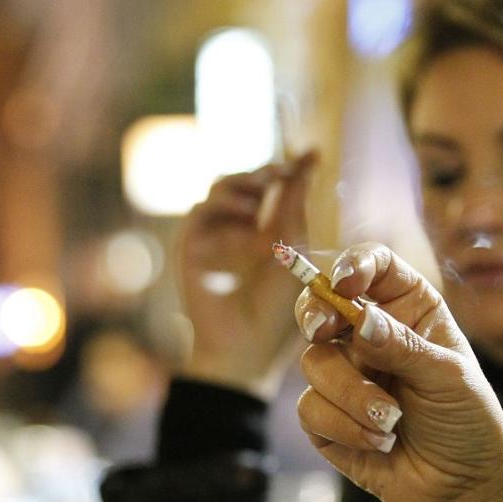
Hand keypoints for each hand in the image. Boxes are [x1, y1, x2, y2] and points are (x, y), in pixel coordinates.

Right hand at [179, 151, 318, 398]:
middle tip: (281, 172)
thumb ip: (295, 203)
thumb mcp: (293, 246)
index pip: (271, 183)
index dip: (289, 166)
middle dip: (261, 171)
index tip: (310, 154)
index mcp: (262, 226)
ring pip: (219, 189)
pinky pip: (201, 213)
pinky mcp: (191, 247)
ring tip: (261, 199)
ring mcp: (211, 236)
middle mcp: (234, 227)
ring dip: (242, 186)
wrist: (246, 348)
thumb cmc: (275, 307)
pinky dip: (226, 213)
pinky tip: (249, 228)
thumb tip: (310, 156)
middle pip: (243, 179)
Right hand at [294, 243, 502, 501]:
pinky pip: (311, 408)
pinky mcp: (325, 417)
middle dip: (316, 314)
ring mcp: (343, 375)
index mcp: (406, 309)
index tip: (345, 281)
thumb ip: (404, 348)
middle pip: (319, 304)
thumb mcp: (449, 379)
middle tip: (324, 330)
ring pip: (314, 362)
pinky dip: (346, 427)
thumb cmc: (466, 421)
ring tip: (392, 422)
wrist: (460, 487)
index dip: (353, 264)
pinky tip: (380, 443)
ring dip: (352, 395)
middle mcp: (368, 335)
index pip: (372, 267)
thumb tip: (363, 322)